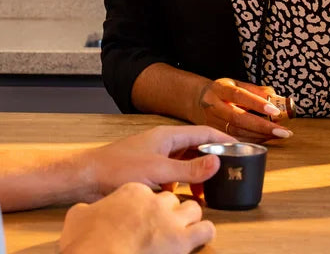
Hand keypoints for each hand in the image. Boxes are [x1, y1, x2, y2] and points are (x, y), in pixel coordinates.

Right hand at [59, 182, 213, 253]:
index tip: (142, 215)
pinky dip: (204, 232)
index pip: (147, 192)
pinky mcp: (182, 240)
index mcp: (131, 191)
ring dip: (189, 218)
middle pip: (172, 198)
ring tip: (183, 229)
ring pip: (193, 208)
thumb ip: (87, 211)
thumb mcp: (78, 216)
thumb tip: (85, 212)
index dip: (146, 205)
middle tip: (163, 223)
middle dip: (169, 210)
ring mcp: (170, 219)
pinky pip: (205, 229)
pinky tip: (198, 238)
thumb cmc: (87, 240)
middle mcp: (154, 200)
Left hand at [81, 125, 233, 201]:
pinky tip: (182, 196)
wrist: (88, 176)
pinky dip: (180, 184)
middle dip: (210, 162)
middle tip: (226, 175)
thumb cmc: (118, 168)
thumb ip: (189, 169)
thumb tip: (217, 162)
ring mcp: (154, 155)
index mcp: (167, 135)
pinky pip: (172, 174)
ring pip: (184, 163)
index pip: (203, 132)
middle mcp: (162, 142)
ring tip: (205, 192)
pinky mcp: (147, 169)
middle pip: (195, 148)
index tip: (241, 148)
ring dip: (195, 176)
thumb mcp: (159, 170)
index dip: (223, 140)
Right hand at [192, 77, 292, 142]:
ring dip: (260, 135)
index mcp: (220, 89)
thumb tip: (278, 99)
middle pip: (237, 118)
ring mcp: (212, 122)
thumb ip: (256, 90)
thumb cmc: (224, 91)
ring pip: (236, 132)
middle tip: (283, 131)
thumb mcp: (237, 83)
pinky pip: (235, 140)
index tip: (275, 111)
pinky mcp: (214, 135)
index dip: (256, 103)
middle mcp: (213, 106)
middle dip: (262, 126)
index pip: (238, 95)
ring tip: (279, 134)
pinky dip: (253, 140)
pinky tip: (266, 138)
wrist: (200, 100)